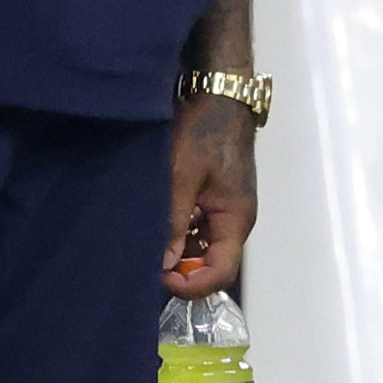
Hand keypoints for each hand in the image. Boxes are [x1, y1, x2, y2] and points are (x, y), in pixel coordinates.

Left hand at [163, 96, 254, 296]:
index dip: (191, 285)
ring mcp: (225, 211)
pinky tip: (156, 223)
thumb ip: (173, 220)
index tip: (160, 278)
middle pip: (211, 264)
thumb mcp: (182, 176)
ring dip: (177, 251)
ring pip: (202, 248)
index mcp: (236, 220)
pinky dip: (178, 233)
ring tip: (148, 240)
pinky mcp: (214, 200)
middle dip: (180, 270)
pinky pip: (198, 229)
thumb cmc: (205, 131)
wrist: (219, 97)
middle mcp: (234, 221)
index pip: (221, 273)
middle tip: (147, 260)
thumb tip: (163, 263)